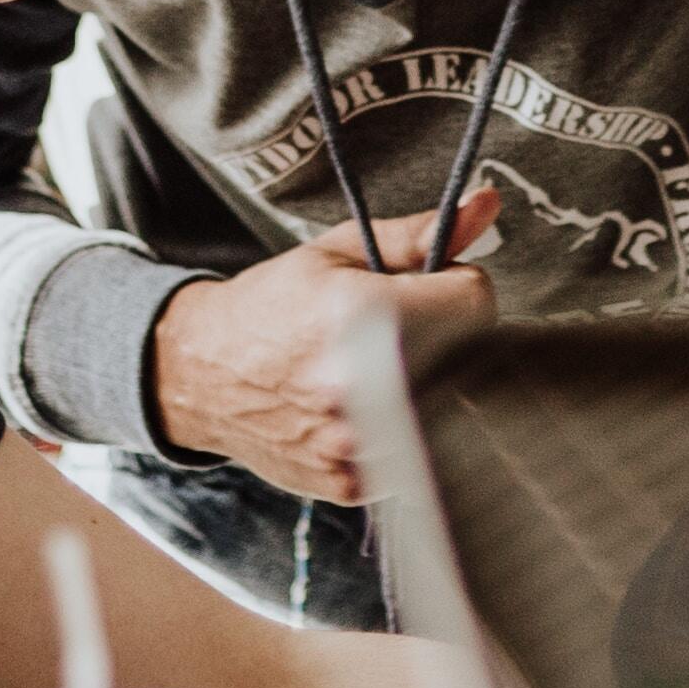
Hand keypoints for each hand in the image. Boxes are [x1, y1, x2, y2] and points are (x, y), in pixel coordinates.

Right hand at [148, 186, 499, 501]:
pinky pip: (412, 452)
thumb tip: (486, 205)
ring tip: (375, 370)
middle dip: (442, 337)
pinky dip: (398, 430)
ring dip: (424, 386)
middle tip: (396, 331)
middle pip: (466, 356)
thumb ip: (418, 234)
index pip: (475, 301)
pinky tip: (360, 409)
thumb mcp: (336, 252)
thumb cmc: (270, 306)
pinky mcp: (350, 482)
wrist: (202, 372)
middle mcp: (360, 386)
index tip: (429, 290)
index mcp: (361, 316)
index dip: (455, 287)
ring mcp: (355, 442)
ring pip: (444, 408)